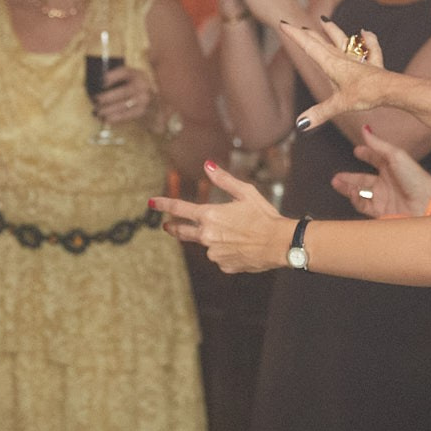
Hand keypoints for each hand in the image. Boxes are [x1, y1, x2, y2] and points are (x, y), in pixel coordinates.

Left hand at [91, 63, 155, 125]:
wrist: (155, 108)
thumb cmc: (137, 91)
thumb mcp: (132, 80)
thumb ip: (119, 78)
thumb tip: (96, 82)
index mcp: (138, 75)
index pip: (125, 72)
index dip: (113, 76)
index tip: (102, 81)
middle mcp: (142, 86)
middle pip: (123, 92)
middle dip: (107, 97)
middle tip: (96, 100)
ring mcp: (143, 100)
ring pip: (123, 105)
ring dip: (107, 110)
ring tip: (97, 112)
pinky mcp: (141, 112)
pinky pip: (125, 115)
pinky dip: (114, 118)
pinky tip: (106, 119)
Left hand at [152, 163, 292, 272]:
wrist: (280, 244)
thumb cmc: (264, 215)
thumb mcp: (245, 192)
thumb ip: (223, 180)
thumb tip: (207, 165)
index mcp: (210, 215)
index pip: (178, 209)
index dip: (163, 205)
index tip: (151, 203)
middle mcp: (207, 236)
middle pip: (182, 232)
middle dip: (172, 228)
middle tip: (167, 226)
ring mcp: (214, 253)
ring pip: (207, 244)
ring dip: (213, 238)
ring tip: (236, 234)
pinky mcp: (223, 265)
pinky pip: (220, 256)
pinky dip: (226, 250)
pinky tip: (242, 246)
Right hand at [278, 20, 403, 129]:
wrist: (391, 88)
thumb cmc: (366, 93)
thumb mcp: (339, 105)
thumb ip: (319, 113)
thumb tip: (300, 124)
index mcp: (331, 64)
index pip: (309, 46)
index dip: (295, 35)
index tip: (284, 23)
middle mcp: (343, 58)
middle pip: (322, 42)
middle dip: (307, 34)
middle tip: (295, 25)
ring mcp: (358, 59)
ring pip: (342, 40)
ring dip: (332, 30)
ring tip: (324, 20)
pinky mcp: (372, 63)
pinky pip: (369, 47)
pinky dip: (367, 39)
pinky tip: (364, 32)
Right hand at [332, 124, 430, 216]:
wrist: (426, 202)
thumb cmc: (415, 177)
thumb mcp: (395, 155)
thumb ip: (377, 144)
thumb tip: (364, 128)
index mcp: (391, 167)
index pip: (375, 159)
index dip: (366, 154)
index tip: (356, 150)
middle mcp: (386, 183)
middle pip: (363, 179)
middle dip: (349, 178)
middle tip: (336, 177)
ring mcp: (383, 197)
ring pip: (360, 193)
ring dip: (348, 188)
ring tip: (337, 183)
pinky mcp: (382, 212)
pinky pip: (364, 206)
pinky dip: (355, 199)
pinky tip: (352, 192)